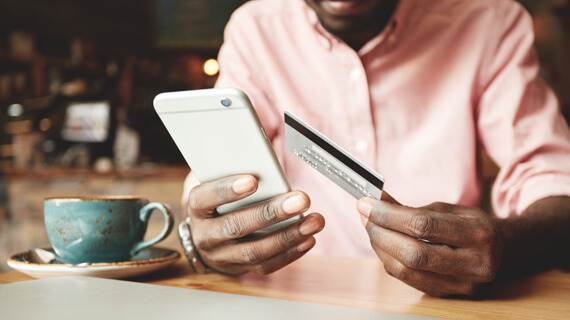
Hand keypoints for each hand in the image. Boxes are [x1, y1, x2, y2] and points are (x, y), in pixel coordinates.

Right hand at [186, 174, 324, 274]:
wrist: (208, 237)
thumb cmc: (219, 203)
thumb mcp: (219, 186)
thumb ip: (238, 177)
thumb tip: (269, 170)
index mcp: (198, 207)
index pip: (207, 198)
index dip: (227, 190)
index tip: (252, 180)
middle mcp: (206, 234)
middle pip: (236, 226)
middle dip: (271, 213)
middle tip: (300, 200)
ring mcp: (223, 255)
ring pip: (255, 250)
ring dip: (288, 235)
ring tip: (314, 221)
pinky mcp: (242, 268)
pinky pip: (267, 265)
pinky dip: (290, 253)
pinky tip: (307, 239)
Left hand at [357, 195, 502, 296]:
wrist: (500, 251)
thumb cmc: (471, 225)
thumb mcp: (447, 208)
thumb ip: (411, 207)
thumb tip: (375, 200)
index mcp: (479, 234)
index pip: (424, 225)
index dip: (389, 214)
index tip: (366, 203)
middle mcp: (474, 264)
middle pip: (413, 253)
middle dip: (381, 232)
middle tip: (365, 215)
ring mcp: (462, 284)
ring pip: (407, 270)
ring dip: (380, 247)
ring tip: (371, 227)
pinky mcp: (448, 295)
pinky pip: (408, 279)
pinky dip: (389, 260)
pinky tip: (382, 244)